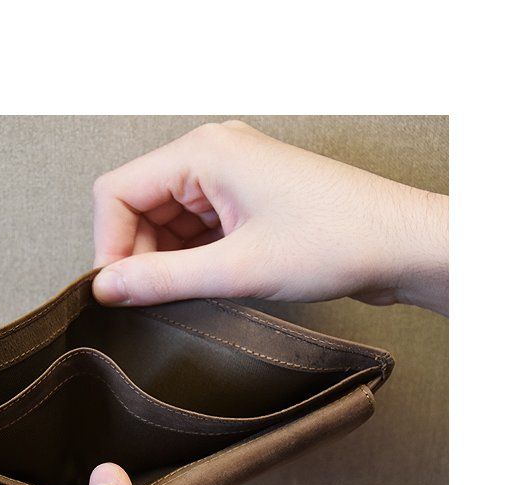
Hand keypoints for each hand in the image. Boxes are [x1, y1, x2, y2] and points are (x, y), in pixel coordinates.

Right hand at [92, 120, 447, 314]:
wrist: (406, 246)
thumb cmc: (341, 240)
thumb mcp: (238, 269)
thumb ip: (162, 279)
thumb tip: (107, 287)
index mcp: (205, 152)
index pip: (118, 192)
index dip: (108, 245)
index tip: (116, 292)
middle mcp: (214, 156)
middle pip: (139, 207)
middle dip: (138, 256)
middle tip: (149, 302)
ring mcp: (231, 179)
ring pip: (166, 222)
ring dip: (166, 262)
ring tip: (188, 297)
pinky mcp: (247, 203)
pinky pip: (195, 230)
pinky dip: (191, 261)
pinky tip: (206, 288)